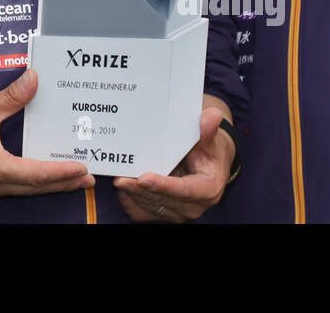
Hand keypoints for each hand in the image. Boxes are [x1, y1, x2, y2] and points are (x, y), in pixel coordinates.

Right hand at [0, 69, 94, 199]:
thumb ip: (10, 97)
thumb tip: (34, 79)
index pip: (36, 174)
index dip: (61, 172)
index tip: (83, 169)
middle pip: (32, 188)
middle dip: (61, 183)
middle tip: (86, 178)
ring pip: (19, 190)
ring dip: (43, 184)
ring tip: (66, 176)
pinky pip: (6, 187)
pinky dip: (24, 182)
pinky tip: (32, 173)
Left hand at [112, 103, 232, 221]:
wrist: (206, 165)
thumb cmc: (206, 151)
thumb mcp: (209, 139)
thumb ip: (207, 130)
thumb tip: (212, 116)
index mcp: (208, 189)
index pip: (184, 190)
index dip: (163, 185)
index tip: (143, 178)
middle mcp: (193, 206)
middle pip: (163, 199)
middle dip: (140, 190)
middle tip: (120, 177)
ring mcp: (177, 213)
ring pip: (150, 206)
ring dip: (133, 194)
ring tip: (117, 177)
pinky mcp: (163, 214)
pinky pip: (141, 212)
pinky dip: (129, 201)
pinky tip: (121, 187)